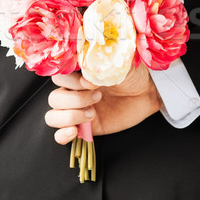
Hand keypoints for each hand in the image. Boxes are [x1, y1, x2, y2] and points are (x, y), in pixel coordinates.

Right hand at [45, 64, 162, 143]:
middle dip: (75, 99)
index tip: (89, 81)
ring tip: (92, 113)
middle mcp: (73, 91)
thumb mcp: (116, 64)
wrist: (146, 92)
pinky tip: (74, 131)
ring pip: (52, 116)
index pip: (57, 77)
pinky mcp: (84, 127)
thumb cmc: (131, 74)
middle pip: (54, 98)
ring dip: (69, 116)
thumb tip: (86, 77)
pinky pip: (60, 135)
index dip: (70, 81)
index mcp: (77, 74)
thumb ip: (100, 66)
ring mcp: (77, 110)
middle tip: (98, 96)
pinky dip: (62, 135)